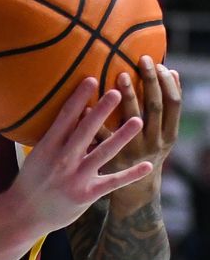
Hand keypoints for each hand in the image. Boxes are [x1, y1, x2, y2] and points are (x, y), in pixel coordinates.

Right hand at [10, 78, 153, 233]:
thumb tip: (72, 113)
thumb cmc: (31, 180)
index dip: (78, 98)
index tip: (91, 80)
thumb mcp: (37, 155)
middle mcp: (62, 160)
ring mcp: (75, 178)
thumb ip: (55, 137)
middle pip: (85, 131)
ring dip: (121, 137)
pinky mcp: (86, 194)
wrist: (24, 213)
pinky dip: (130, 174)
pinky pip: (112, 182)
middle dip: (102, 111)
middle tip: (117, 92)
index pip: (64, 118)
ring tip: (138, 121)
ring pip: (102, 153)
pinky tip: (147, 165)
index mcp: (47, 147)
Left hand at [100, 56, 181, 213]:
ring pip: (131, 123)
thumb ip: (161, 111)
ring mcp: (131, 155)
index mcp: (167, 136)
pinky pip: (102, 141)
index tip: (162, 63)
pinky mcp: (109, 164)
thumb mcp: (159, 137)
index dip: (169, 84)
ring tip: (117, 78)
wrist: (133, 197)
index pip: (173, 104)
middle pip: (153, 108)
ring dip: (128, 99)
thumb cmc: (144, 157)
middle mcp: (153, 144)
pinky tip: (85, 107)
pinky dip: (95, 125)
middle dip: (149, 83)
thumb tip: (171, 72)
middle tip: (141, 62)